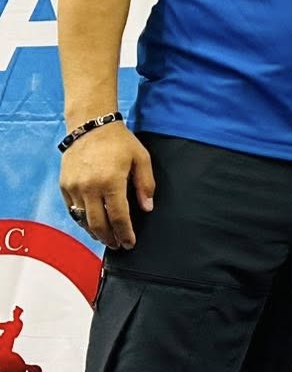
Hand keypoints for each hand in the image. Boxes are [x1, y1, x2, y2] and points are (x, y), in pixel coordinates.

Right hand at [59, 124, 154, 249]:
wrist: (90, 126)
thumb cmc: (119, 141)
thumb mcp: (141, 158)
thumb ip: (145, 184)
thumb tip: (147, 207)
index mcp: (111, 182)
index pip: (118, 216)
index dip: (124, 233)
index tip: (130, 243)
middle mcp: (90, 188)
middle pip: (98, 223)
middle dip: (109, 238)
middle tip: (118, 245)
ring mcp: (74, 188)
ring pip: (83, 220)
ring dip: (95, 232)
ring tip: (106, 238)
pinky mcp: (65, 186)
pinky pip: (72, 210)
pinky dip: (82, 221)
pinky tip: (91, 224)